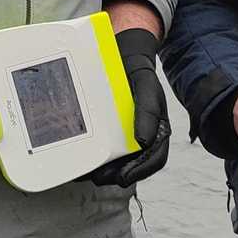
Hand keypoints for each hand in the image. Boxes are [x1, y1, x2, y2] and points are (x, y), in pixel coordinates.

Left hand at [88, 29, 170, 186]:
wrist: (125, 60)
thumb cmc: (139, 75)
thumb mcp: (146, 89)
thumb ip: (147, 112)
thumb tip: (143, 141)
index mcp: (158, 132)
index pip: (155, 160)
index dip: (140, 172)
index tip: (123, 178)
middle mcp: (143, 139)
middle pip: (133, 167)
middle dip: (115, 176)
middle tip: (98, 177)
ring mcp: (126, 137)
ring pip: (118, 162)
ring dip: (102, 171)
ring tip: (84, 173)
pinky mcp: (111, 133)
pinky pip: (104, 149)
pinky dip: (93, 157)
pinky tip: (79, 158)